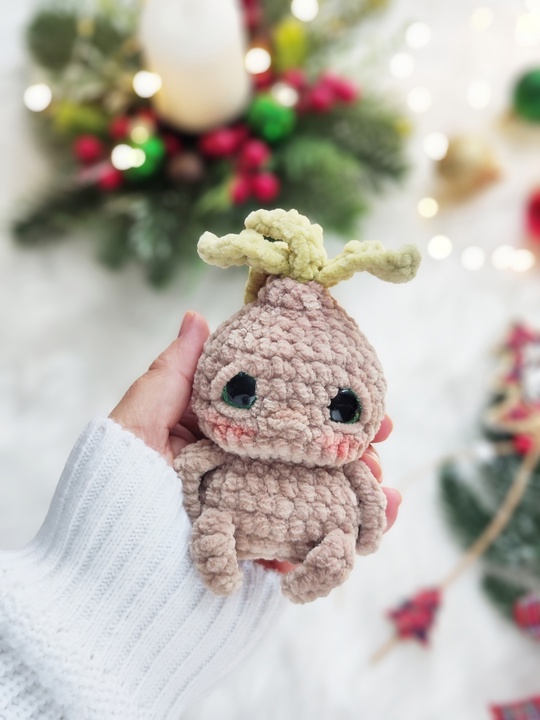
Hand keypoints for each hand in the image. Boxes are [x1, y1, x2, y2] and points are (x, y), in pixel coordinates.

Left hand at [110, 311, 401, 565]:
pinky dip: (345, 534)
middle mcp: (229, 472)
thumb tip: (197, 316)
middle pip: (297, 449)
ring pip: (312, 492)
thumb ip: (169, 376)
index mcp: (204, 437)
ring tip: (384, 486)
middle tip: (379, 437)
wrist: (110, 604)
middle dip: (343, 442)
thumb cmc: (113, 503)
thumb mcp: (134, 429)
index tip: (351, 384)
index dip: (308, 393)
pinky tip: (375, 526)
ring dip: (355, 487)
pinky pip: (309, 542)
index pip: (266, 406)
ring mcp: (248, 515)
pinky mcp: (260, 556)